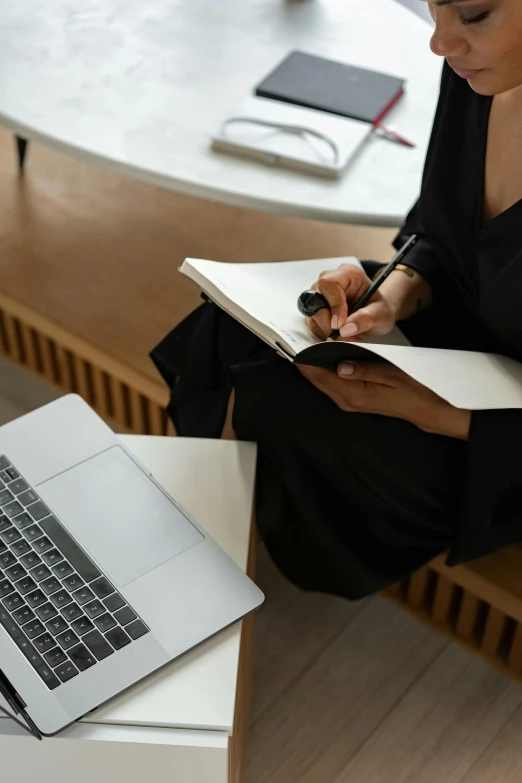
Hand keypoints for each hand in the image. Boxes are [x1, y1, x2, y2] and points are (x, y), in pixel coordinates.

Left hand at [298, 360, 470, 439]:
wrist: (428, 408)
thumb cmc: (414, 389)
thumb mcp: (392, 373)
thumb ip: (363, 369)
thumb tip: (338, 365)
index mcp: (354, 394)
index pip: (319, 376)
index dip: (303, 359)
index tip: (290, 344)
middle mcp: (347, 401)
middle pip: (315, 379)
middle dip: (304, 360)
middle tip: (292, 339)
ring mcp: (350, 402)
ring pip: (321, 381)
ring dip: (312, 365)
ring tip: (303, 344)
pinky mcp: (354, 399)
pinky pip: (331, 383)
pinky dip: (323, 370)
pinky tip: (321, 357)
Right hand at [306, 263, 396, 341]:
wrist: (376, 316)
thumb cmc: (379, 310)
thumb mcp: (381, 314)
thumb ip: (366, 319)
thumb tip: (346, 329)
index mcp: (348, 274)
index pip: (329, 283)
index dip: (333, 304)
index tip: (341, 323)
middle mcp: (330, 281)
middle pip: (315, 300)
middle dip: (328, 322)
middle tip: (343, 335)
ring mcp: (321, 296)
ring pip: (312, 314)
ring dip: (326, 330)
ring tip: (346, 336)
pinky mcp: (317, 310)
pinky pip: (313, 323)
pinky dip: (325, 334)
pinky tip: (340, 336)